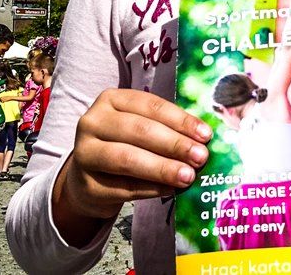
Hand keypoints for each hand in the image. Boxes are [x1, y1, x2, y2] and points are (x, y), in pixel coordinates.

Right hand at [54, 89, 211, 232]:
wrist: (88, 179)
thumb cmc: (123, 145)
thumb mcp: (139, 128)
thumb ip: (166, 129)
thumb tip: (202, 141)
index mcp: (111, 99)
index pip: (150, 105)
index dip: (180, 120)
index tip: (206, 135)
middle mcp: (93, 121)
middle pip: (139, 130)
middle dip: (174, 144)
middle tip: (200, 157)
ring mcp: (85, 153)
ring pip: (128, 159)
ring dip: (163, 168)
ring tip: (188, 176)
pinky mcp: (86, 185)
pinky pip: (123, 187)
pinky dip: (151, 189)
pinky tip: (170, 190)